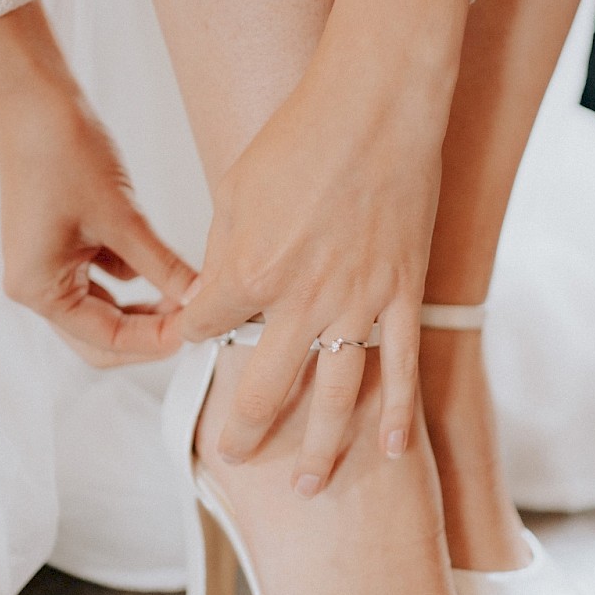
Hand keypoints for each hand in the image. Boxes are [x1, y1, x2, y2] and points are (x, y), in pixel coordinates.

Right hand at [0, 2, 195, 365]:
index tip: (197, 332)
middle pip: (100, 334)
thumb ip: (162, 266)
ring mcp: (48, 264)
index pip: (105, 339)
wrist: (37, 99)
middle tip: (195, 322)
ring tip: (189, 297)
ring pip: (104, 308)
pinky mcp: (63, 243)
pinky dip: (136, 279)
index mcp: (38, 288)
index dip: (155, 341)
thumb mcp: (123, 217)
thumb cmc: (62, 150)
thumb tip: (199, 298)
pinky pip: (104, 276)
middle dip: (148, 332)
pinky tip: (168, 270)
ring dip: (145, 307)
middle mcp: (36, 284)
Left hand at [183, 0, 468, 492]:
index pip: (206, 327)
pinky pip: (400, 368)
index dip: (192, 336)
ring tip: (306, 488)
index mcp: (249, 270)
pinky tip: (391, 454)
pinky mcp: (402, 294)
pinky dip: (396, 415)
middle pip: (264, 386)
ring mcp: (357, 303)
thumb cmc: (301, 135)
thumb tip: (219, 287)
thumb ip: (227, 249)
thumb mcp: (238, 187)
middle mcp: (301, 300)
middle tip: (229, 457)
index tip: (192, 339)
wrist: (379, 106)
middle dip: (241, 428)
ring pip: (335, 396)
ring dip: (319, 449)